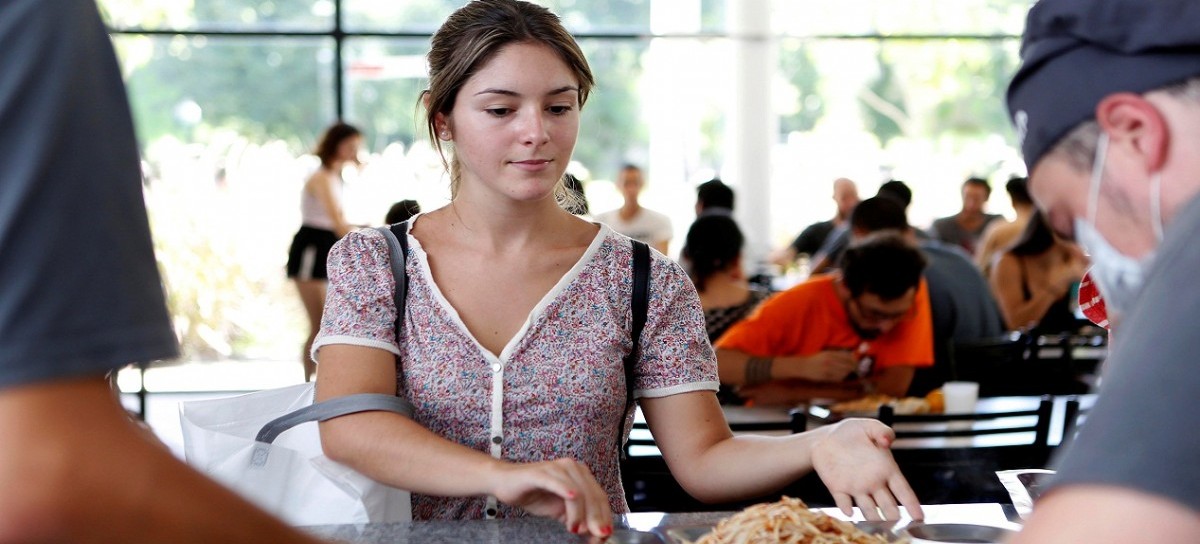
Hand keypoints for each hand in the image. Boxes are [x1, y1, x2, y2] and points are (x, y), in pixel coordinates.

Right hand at [487, 458, 612, 536]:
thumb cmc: (534, 493)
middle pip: (592, 495)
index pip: (599, 497)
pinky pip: (556, 481)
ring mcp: (556, 468)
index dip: (604, 517)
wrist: (505, 482)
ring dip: (580, 513)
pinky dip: (566, 490)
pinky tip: (571, 498)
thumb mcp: (561, 511)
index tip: (605, 535)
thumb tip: (595, 533)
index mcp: (580, 475)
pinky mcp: (541, 472)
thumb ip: (579, 519)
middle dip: (596, 518)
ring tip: (575, 528)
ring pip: (578, 491)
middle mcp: (572, 468)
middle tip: (596, 536)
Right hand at [787, 351, 856, 381]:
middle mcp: (829, 361)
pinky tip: (839, 376)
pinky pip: (838, 379)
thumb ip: (838, 354)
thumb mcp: (826, 353)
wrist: (803, 366)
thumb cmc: (815, 360)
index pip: (848, 357)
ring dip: (847, 373)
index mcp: (830, 353)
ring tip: (845, 373)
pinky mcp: (825, 377)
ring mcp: (827, 369)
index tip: (856, 363)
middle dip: (853, 368)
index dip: (854, 360)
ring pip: (844, 373)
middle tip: (855, 370)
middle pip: (848, 365)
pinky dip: (841, 378)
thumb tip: (852, 356)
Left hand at [810, 419, 923, 520]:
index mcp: (886, 469)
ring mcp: (856, 487)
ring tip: (878, 526)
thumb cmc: (850, 432)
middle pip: (888, 506)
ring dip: (873, 518)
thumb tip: (888, 440)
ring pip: (868, 510)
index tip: (919, 516)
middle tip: (897, 526)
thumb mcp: (868, 426)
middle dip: (893, 516)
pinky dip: (847, 508)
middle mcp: (874, 482)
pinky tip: (850, 511)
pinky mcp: (838, 488)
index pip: (903, 490)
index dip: (912, 504)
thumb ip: (882, 431)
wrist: (825, 438)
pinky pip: (844, 502)